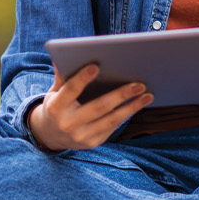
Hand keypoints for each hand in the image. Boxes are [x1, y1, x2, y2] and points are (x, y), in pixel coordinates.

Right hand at [28, 64, 153, 150]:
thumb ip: (62, 77)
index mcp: (56, 108)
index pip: (70, 90)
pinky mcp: (93, 142)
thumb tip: (62, 56)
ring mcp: (82, 136)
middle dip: (120, 95)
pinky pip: (112, 127)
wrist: (51, 137)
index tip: (96, 65)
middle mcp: (69, 124)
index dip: (82, 78)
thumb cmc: (55, 107)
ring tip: (147, 95)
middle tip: (139, 84)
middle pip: (98, 107)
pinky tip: (137, 104)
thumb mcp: (54, 92)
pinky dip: (126, 114)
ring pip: (111, 119)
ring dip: (131, 107)